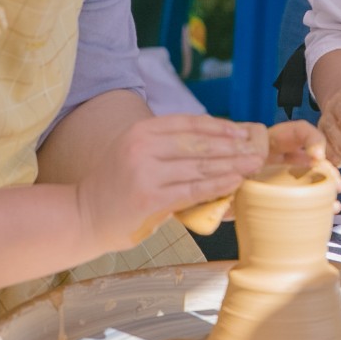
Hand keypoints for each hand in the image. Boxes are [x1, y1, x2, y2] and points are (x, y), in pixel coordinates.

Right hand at [78, 114, 268, 250]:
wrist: (84, 216)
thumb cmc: (116, 188)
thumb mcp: (135, 154)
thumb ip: (166, 147)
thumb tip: (214, 144)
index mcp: (140, 131)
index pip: (189, 123)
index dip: (219, 126)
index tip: (241, 132)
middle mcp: (142, 147)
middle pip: (199, 143)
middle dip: (232, 147)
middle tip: (256, 150)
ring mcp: (146, 173)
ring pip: (199, 166)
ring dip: (231, 165)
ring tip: (252, 165)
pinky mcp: (151, 199)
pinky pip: (193, 189)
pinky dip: (217, 185)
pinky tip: (235, 181)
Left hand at [176, 118, 333, 233]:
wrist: (181, 192)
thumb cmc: (197, 168)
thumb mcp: (212, 157)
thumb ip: (226, 154)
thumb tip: (244, 157)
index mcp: (262, 145)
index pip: (295, 133)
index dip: (310, 139)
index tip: (315, 156)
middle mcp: (272, 161)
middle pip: (308, 155)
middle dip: (325, 164)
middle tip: (332, 181)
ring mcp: (274, 180)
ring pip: (307, 177)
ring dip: (324, 184)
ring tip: (333, 197)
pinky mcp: (272, 199)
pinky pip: (299, 199)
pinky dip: (316, 202)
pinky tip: (328, 208)